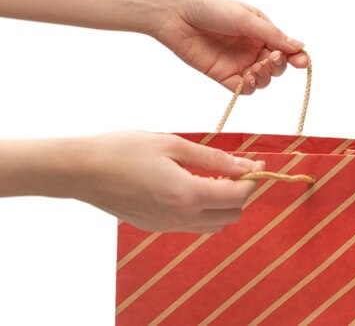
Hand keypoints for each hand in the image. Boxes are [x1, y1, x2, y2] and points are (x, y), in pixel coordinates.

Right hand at [72, 132, 263, 232]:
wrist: (81, 170)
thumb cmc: (124, 150)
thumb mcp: (173, 145)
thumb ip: (214, 158)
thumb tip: (246, 165)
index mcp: (187, 195)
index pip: (238, 196)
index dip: (252, 181)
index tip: (255, 164)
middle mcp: (180, 217)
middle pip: (231, 216)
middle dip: (240, 194)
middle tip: (232, 170)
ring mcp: (167, 226)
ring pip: (213, 225)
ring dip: (223, 205)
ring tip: (211, 177)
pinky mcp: (155, 227)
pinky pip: (192, 226)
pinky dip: (203, 211)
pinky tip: (190, 187)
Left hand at [153, 0, 307, 93]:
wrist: (174, 13)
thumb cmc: (209, 6)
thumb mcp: (245, 18)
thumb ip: (272, 35)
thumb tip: (299, 47)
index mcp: (259, 30)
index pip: (284, 47)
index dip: (295, 56)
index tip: (301, 62)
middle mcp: (251, 47)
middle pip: (276, 66)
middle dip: (279, 65)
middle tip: (274, 59)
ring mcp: (237, 62)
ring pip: (262, 79)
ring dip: (265, 77)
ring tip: (257, 69)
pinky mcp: (222, 75)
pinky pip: (243, 88)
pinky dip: (250, 86)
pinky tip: (248, 78)